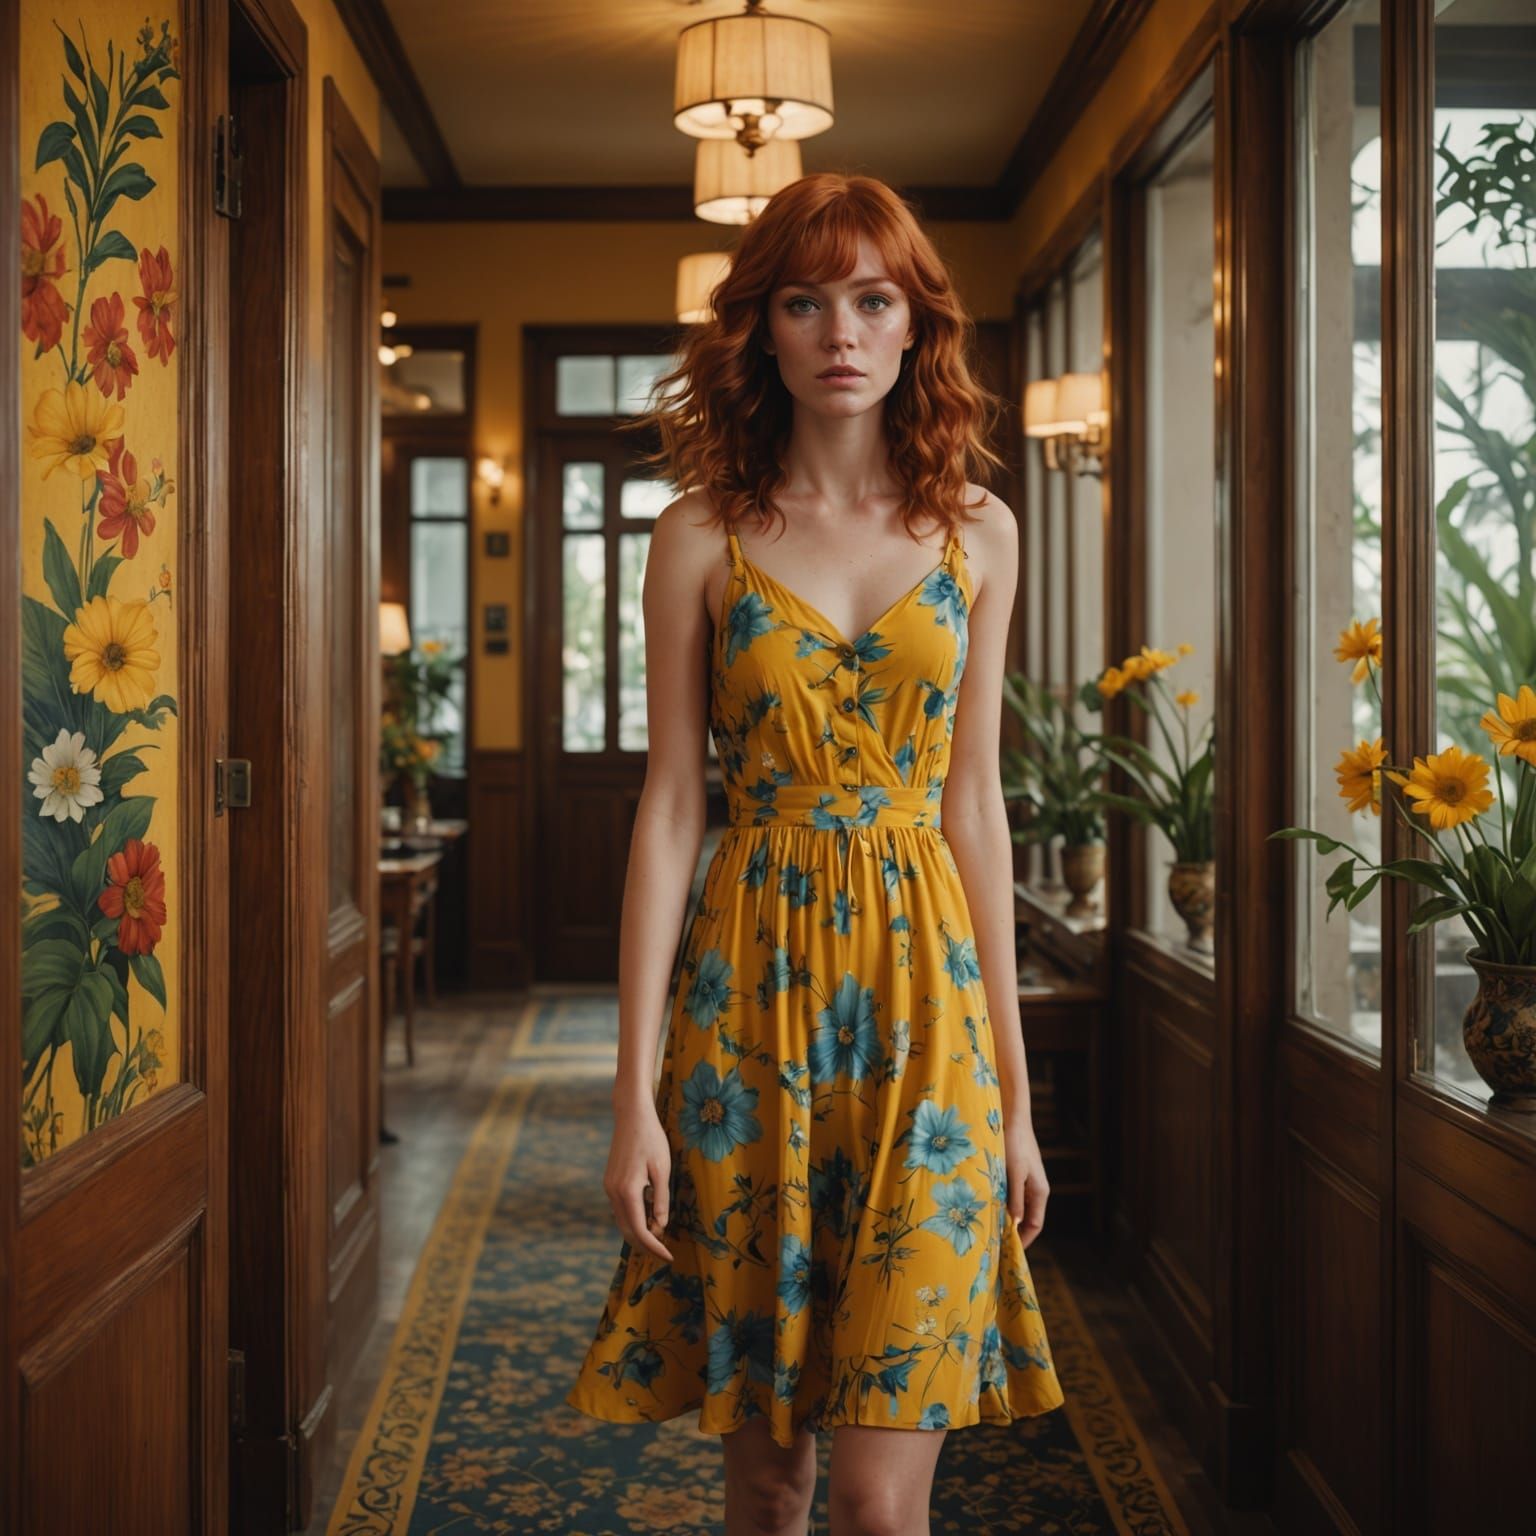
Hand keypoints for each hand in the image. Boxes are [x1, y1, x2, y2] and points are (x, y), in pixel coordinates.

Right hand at [604, 1099, 674, 1262]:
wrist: (631, 1116)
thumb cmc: (651, 1139)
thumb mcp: (662, 1169)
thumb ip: (661, 1200)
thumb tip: (660, 1227)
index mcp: (627, 1191)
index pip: (640, 1230)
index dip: (654, 1247)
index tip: (669, 1257)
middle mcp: (613, 1193)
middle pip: (628, 1231)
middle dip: (646, 1245)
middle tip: (666, 1252)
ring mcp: (609, 1188)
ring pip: (623, 1222)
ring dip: (639, 1233)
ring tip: (660, 1236)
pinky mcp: (610, 1182)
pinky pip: (621, 1210)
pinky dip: (633, 1219)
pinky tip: (648, 1217)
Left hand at [1003, 1114, 1048, 1248]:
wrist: (1013, 1118)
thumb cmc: (1013, 1145)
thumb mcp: (1013, 1174)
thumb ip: (1016, 1199)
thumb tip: (1016, 1223)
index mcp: (1040, 1192)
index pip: (1035, 1225)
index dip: (1023, 1240)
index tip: (1009, 1252)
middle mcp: (1037, 1189)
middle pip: (1029, 1219)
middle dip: (1016, 1233)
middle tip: (998, 1245)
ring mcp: (1028, 1181)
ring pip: (1020, 1208)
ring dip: (1009, 1219)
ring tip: (992, 1231)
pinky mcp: (1019, 1174)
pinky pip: (1014, 1197)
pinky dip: (1005, 1206)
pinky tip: (991, 1209)